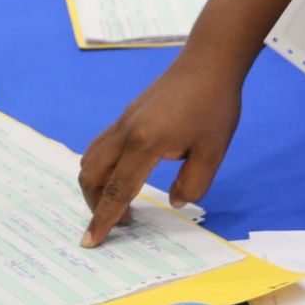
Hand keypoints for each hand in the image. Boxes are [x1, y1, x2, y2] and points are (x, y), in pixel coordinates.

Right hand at [78, 61, 241, 247]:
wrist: (208, 63)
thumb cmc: (214, 106)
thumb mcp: (212, 152)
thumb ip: (192, 184)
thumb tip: (174, 201)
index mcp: (144, 143)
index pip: (116, 190)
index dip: (103, 219)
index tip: (90, 241)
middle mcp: (125, 132)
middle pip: (91, 175)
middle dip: (95, 205)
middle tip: (121, 223)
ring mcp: (123, 121)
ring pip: (91, 159)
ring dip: (97, 186)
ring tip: (122, 202)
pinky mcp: (127, 115)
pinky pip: (101, 146)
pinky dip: (102, 168)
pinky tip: (125, 174)